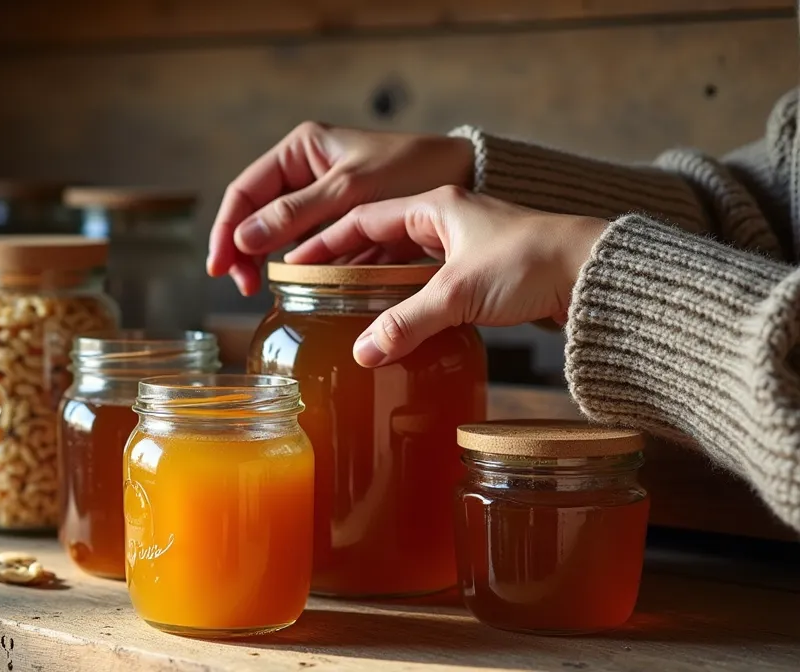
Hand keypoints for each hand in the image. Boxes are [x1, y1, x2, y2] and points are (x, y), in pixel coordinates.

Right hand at [207, 122, 474, 295]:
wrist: (474, 176)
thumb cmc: (417, 168)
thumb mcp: (351, 189)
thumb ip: (297, 214)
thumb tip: (243, 238)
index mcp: (301, 149)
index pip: (245, 190)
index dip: (227, 230)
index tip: (220, 266)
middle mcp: (308, 170)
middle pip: (258, 214)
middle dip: (245, 250)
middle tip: (242, 286)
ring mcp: (326, 197)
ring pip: (284, 234)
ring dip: (270, 262)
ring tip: (263, 292)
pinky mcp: (347, 221)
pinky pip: (314, 246)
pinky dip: (304, 267)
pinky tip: (298, 289)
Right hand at [285, 185, 606, 366]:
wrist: (598, 274)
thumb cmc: (532, 263)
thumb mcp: (459, 293)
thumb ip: (406, 323)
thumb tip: (362, 353)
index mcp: (436, 206)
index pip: (363, 218)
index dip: (326, 241)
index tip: (296, 262)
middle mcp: (451, 219)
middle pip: (382, 238)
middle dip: (347, 263)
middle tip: (315, 289)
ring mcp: (471, 245)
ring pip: (409, 262)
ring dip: (379, 282)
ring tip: (347, 307)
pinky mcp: (488, 272)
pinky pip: (434, 282)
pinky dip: (410, 297)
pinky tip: (399, 319)